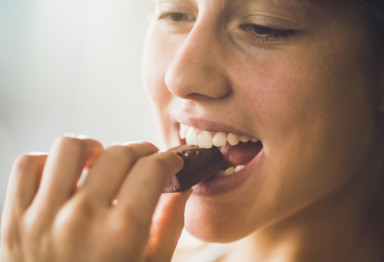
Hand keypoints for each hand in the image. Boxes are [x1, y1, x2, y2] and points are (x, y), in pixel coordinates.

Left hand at [0, 136, 188, 261]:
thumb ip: (170, 223)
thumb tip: (182, 186)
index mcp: (122, 233)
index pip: (153, 169)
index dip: (169, 158)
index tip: (171, 160)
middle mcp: (81, 218)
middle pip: (119, 153)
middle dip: (141, 151)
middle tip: (145, 161)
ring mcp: (42, 216)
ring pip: (70, 147)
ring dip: (93, 148)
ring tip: (101, 162)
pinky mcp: (13, 219)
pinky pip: (28, 164)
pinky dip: (48, 162)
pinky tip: (66, 177)